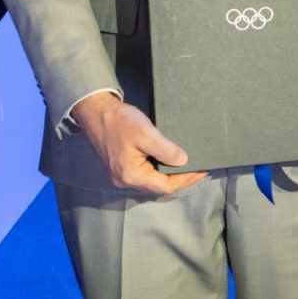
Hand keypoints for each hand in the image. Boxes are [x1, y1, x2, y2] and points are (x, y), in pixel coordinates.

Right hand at [71, 93, 203, 194]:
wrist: (95, 112)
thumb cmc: (118, 121)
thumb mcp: (145, 133)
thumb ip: (165, 150)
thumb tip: (183, 161)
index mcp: (130, 174)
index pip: (164, 186)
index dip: (185, 179)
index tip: (201, 169)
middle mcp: (125, 179)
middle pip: (159, 186)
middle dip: (181, 179)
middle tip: (199, 168)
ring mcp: (122, 174)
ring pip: (152, 181)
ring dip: (171, 175)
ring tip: (189, 166)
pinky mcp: (121, 167)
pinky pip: (146, 173)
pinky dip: (160, 170)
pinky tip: (171, 162)